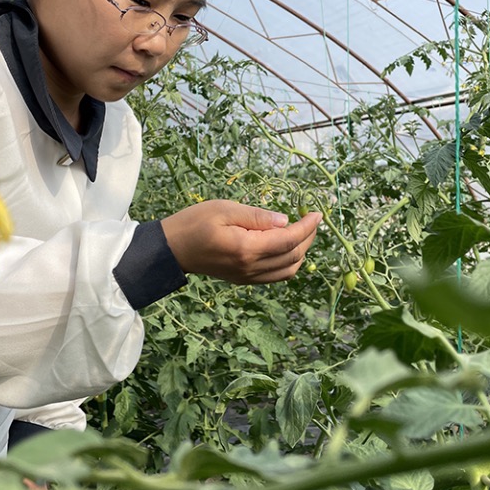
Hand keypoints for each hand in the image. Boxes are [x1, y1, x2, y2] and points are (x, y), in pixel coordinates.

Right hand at [161, 200, 321, 283]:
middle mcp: (251, 267)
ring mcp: (248, 277)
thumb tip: (285, 221)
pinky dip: (289, 263)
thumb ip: (257, 216)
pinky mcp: (244, 280)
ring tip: (302, 232)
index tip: (317, 213)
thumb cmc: (194, 223)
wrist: (171, 249)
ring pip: (288, 270)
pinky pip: (276, 277)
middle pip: (293, 256)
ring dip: (301, 252)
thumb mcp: (225, 209)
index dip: (307, 226)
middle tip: (311, 219)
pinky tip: (287, 247)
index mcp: (247, 249)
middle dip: (308, 237)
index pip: (289, 239)